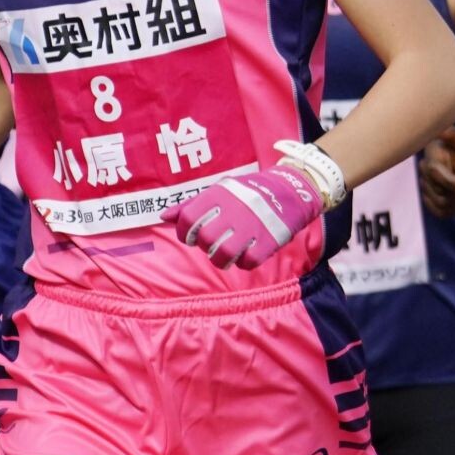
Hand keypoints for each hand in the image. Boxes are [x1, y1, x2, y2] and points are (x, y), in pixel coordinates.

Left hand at [163, 165, 323, 269]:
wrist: (291, 190)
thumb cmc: (248, 192)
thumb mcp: (220, 190)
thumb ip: (191, 204)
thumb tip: (163, 216)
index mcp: (219, 194)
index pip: (188, 219)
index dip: (184, 232)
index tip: (191, 236)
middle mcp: (234, 209)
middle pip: (205, 239)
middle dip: (204, 246)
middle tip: (212, 244)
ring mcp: (252, 226)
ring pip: (223, 255)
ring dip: (220, 259)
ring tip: (226, 254)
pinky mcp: (268, 241)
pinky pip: (247, 263)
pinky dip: (244, 263)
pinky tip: (247, 254)